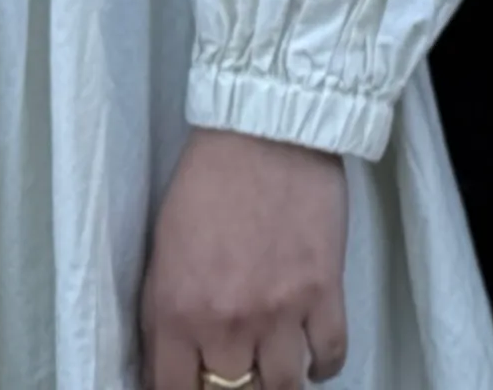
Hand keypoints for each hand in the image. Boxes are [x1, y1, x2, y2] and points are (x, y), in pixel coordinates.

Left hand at [139, 128, 347, 389]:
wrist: (266, 130)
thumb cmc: (210, 180)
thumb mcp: (162, 251)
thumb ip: (162, 315)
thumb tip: (164, 363)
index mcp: (179, 310)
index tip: (191, 386)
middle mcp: (229, 321)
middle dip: (230, 387)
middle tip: (235, 369)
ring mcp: (281, 311)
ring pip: (283, 389)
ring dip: (276, 383)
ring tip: (272, 369)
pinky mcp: (325, 292)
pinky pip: (330, 357)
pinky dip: (323, 366)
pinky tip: (312, 357)